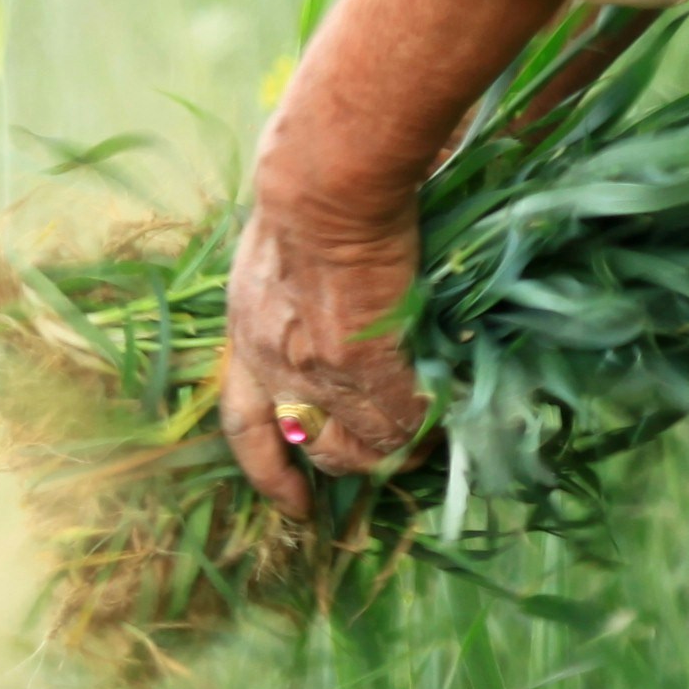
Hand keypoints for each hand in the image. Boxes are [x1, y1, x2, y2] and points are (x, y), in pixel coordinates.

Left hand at [223, 166, 429, 516]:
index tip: (296, 507)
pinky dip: (424, 422)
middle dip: (351, 460)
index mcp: (245, 336)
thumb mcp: (275, 251)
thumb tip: (327, 308)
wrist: (322, 181)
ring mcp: (317, 371)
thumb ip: (292, 293)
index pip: (246, 428)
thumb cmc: (304, 189)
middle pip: (313, 446)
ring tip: (426, 439)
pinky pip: (402, 416)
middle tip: (386, 457)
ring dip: (398, 447)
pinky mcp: (363, 363)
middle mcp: (273, 366)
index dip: (271, 474)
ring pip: (365, 441)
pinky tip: (443, 413)